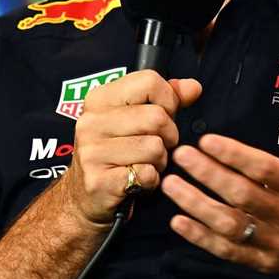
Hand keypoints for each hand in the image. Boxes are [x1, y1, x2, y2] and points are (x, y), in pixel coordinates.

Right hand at [59, 70, 202, 225]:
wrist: (85, 197)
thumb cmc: (115, 154)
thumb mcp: (135, 119)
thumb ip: (166, 100)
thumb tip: (193, 87)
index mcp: (99, 99)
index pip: (150, 81)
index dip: (168, 101)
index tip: (163, 116)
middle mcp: (91, 122)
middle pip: (157, 117)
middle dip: (168, 136)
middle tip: (155, 147)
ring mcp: (92, 152)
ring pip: (155, 147)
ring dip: (159, 161)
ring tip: (144, 164)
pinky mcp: (98, 181)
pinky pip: (147, 174)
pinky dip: (151, 181)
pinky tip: (137, 181)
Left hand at [161, 78, 278, 275]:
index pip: (263, 169)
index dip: (234, 154)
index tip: (206, 139)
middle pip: (240, 194)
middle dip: (207, 174)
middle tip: (180, 155)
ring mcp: (274, 241)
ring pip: (229, 224)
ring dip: (196, 205)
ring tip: (170, 184)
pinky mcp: (264, 261)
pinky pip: (228, 251)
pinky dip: (202, 239)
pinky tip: (178, 222)